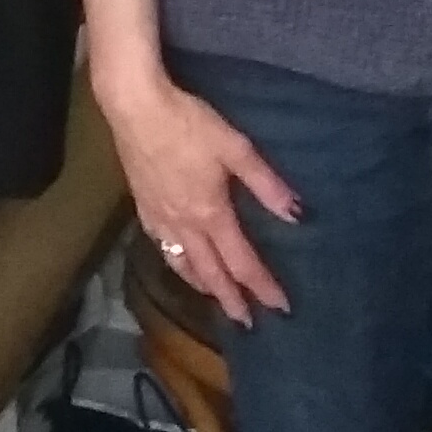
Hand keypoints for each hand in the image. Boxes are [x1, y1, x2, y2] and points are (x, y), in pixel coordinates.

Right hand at [99, 71, 299, 322]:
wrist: (135, 107)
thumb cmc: (188, 123)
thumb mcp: (235, 148)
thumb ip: (266, 184)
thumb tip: (296, 215)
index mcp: (211, 213)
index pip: (242, 262)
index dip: (262, 286)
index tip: (280, 308)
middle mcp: (184, 225)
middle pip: (210, 273)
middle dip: (230, 301)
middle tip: (246, 323)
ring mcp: (159, 218)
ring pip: (182, 264)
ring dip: (202, 286)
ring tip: (215, 297)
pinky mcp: (142, 206)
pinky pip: (162, 247)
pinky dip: (176, 263)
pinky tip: (179, 259)